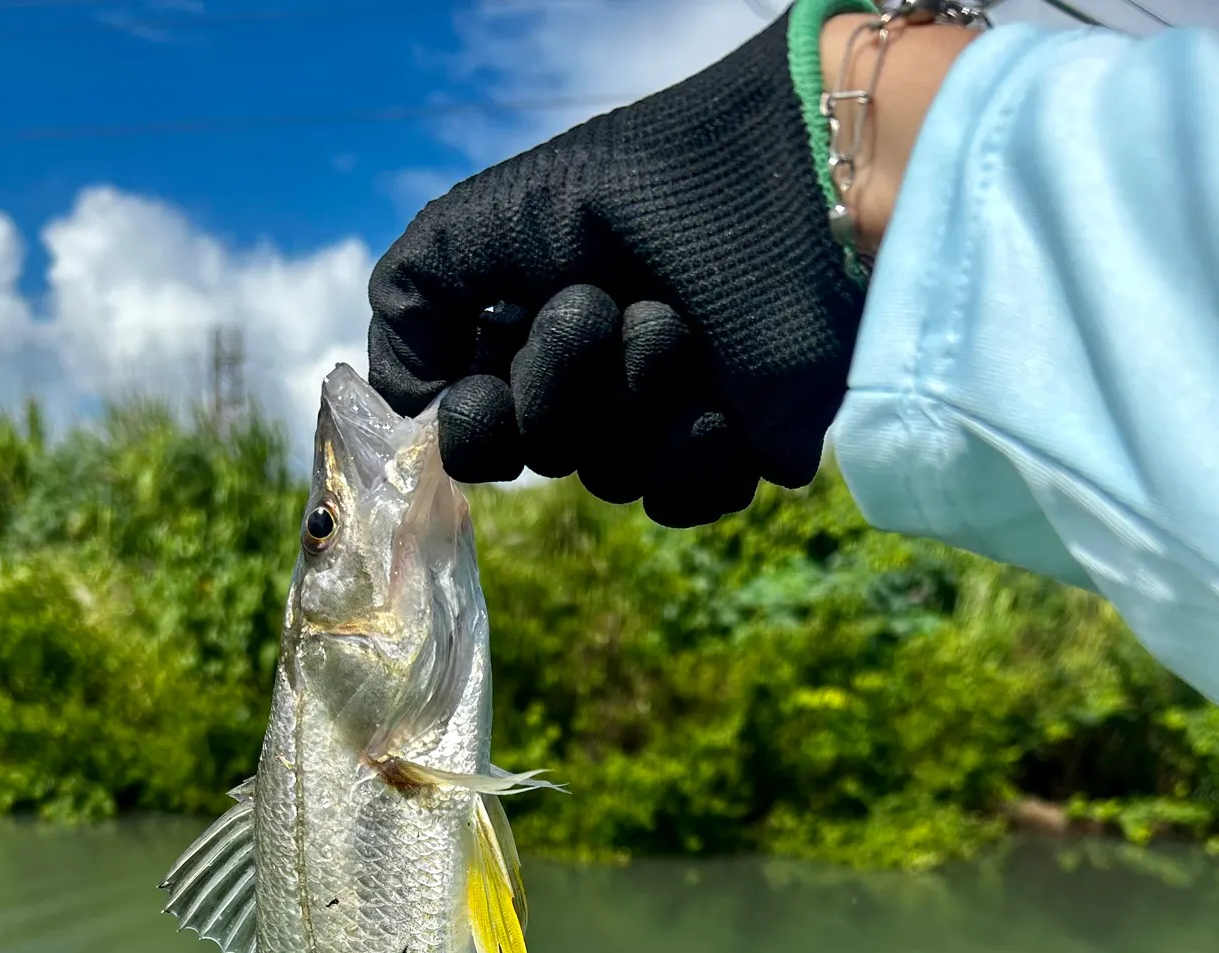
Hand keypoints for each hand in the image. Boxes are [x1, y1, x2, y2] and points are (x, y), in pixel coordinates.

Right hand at [367, 3, 866, 525]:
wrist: (814, 192)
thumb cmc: (660, 183)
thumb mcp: (501, 211)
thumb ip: (415, 290)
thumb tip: (403, 402)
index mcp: (526, 325)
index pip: (468, 427)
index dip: (471, 423)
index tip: (481, 388)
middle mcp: (587, 379)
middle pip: (535, 450)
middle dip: (560, 384)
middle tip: (602, 307)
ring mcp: (657, 420)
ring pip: (605, 475)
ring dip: (638, 395)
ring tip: (685, 324)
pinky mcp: (725, 455)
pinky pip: (675, 503)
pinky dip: (691, 451)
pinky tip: (725, 400)